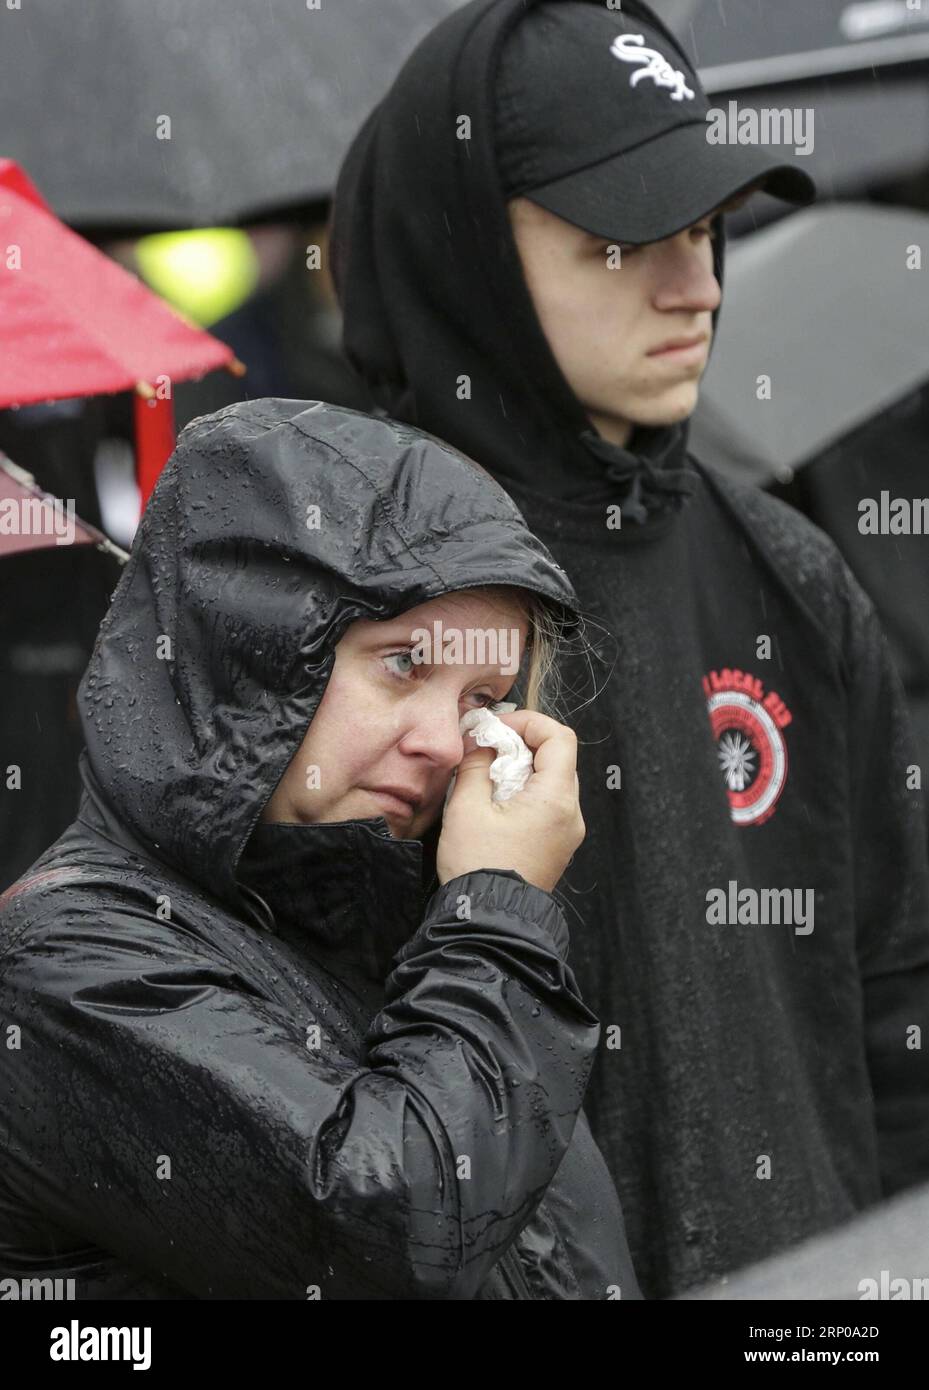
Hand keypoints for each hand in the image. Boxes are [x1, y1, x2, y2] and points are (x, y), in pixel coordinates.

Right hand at [436, 710, 584, 893]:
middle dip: (522, 745)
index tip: (497, 728)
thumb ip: (476, 766)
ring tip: (488, 779)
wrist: (488, 921)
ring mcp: (567, 832)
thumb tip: (482, 744)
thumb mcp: (466, 808)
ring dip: (523, 770)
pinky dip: (526, 793)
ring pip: (553, 782)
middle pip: (558, 758)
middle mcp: (571, 814)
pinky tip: (497, 804)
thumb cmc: (478, 866)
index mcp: (556, 799)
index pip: (560, 737)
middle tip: (487, 750)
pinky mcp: (557, 846)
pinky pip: (549, 806)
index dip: (529, 722)